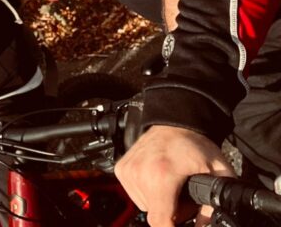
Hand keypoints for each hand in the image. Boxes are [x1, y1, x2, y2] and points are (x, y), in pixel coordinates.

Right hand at [114, 125, 233, 226]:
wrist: (175, 122)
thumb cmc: (195, 145)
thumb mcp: (218, 175)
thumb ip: (212, 207)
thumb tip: (202, 226)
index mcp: (161, 175)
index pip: (161, 221)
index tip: (183, 222)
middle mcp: (139, 172)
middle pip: (154, 215)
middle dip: (171, 213)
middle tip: (184, 198)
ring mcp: (128, 170)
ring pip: (144, 206)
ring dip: (159, 203)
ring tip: (171, 186)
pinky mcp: (121, 169)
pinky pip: (135, 194)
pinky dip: (147, 192)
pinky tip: (157, 179)